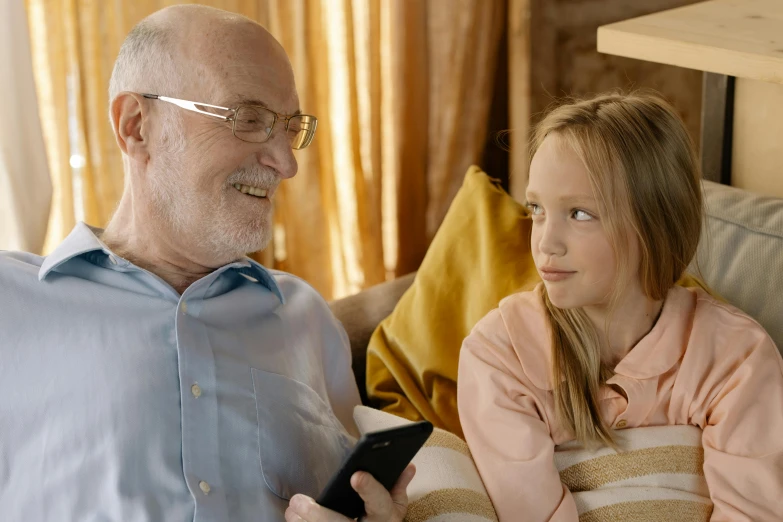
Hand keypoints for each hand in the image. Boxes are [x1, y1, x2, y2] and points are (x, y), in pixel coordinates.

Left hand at [285, 464, 415, 520]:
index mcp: (386, 517)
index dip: (369, 489)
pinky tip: (293, 518)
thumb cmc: (383, 520)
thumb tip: (407, 465)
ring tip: (291, 510)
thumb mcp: (396, 505)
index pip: (380, 502)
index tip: (356, 475)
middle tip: (297, 502)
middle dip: (318, 516)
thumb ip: (398, 485)